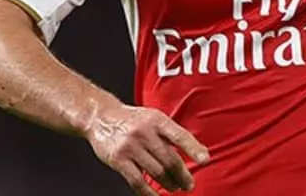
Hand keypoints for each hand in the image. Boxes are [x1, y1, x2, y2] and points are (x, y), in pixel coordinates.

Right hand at [85, 102, 209, 194]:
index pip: (179, 136)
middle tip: (189, 185)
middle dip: (182, 175)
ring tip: (174, 188)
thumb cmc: (134, 120)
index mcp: (157, 120)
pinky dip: (149, 193)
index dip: (193, 149)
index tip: (204, 161)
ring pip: (156, 172)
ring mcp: (130, 147)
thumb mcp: (155, 118)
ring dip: (168, 184)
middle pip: (169, 159)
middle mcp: (144, 132)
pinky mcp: (118, 160)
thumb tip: (200, 153)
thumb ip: (174, 134)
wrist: (101, 117)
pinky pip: (137, 182)